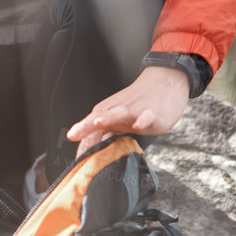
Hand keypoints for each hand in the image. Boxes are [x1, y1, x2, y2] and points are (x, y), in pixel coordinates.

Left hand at [65, 65, 188, 152]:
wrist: (164, 83)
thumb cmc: (139, 105)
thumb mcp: (119, 119)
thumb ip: (105, 134)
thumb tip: (90, 152)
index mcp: (107, 112)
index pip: (90, 126)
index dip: (80, 136)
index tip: (72, 144)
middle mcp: (117, 110)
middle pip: (98, 117)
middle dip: (85, 126)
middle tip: (74, 135)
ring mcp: (134, 110)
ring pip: (119, 113)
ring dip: (108, 117)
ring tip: (98, 122)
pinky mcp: (152, 112)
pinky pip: (146, 116)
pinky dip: (142, 120)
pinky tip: (138, 126)